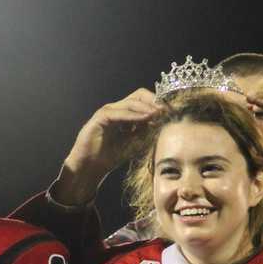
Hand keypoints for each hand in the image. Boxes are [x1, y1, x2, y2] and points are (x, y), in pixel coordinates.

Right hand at [54, 88, 162, 204]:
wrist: (90, 168)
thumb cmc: (109, 157)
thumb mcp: (134, 144)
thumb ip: (145, 132)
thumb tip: (162, 123)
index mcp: (124, 114)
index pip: (143, 101)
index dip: (158, 104)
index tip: (172, 112)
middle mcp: (115, 110)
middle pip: (138, 95)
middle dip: (154, 101)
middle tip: (167, 110)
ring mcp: (107, 112)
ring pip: (130, 102)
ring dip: (147, 107)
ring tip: (160, 113)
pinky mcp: (100, 118)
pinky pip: (119, 112)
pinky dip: (134, 115)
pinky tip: (146, 119)